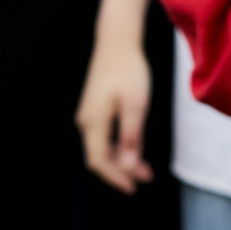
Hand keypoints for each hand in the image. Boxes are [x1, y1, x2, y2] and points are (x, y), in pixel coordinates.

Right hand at [78, 0, 155, 193]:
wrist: (117, 41)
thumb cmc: (129, 70)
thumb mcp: (136, 104)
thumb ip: (131, 137)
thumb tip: (126, 166)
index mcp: (93, 121)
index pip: (99, 160)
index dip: (115, 177)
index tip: (133, 188)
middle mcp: (86, 121)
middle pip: (98, 156)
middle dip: (120, 171)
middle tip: (144, 179)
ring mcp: (88, 114)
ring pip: (101, 146)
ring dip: (121, 159)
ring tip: (144, 168)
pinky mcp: (94, 108)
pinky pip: (103, 135)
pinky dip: (118, 146)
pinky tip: (134, 147)